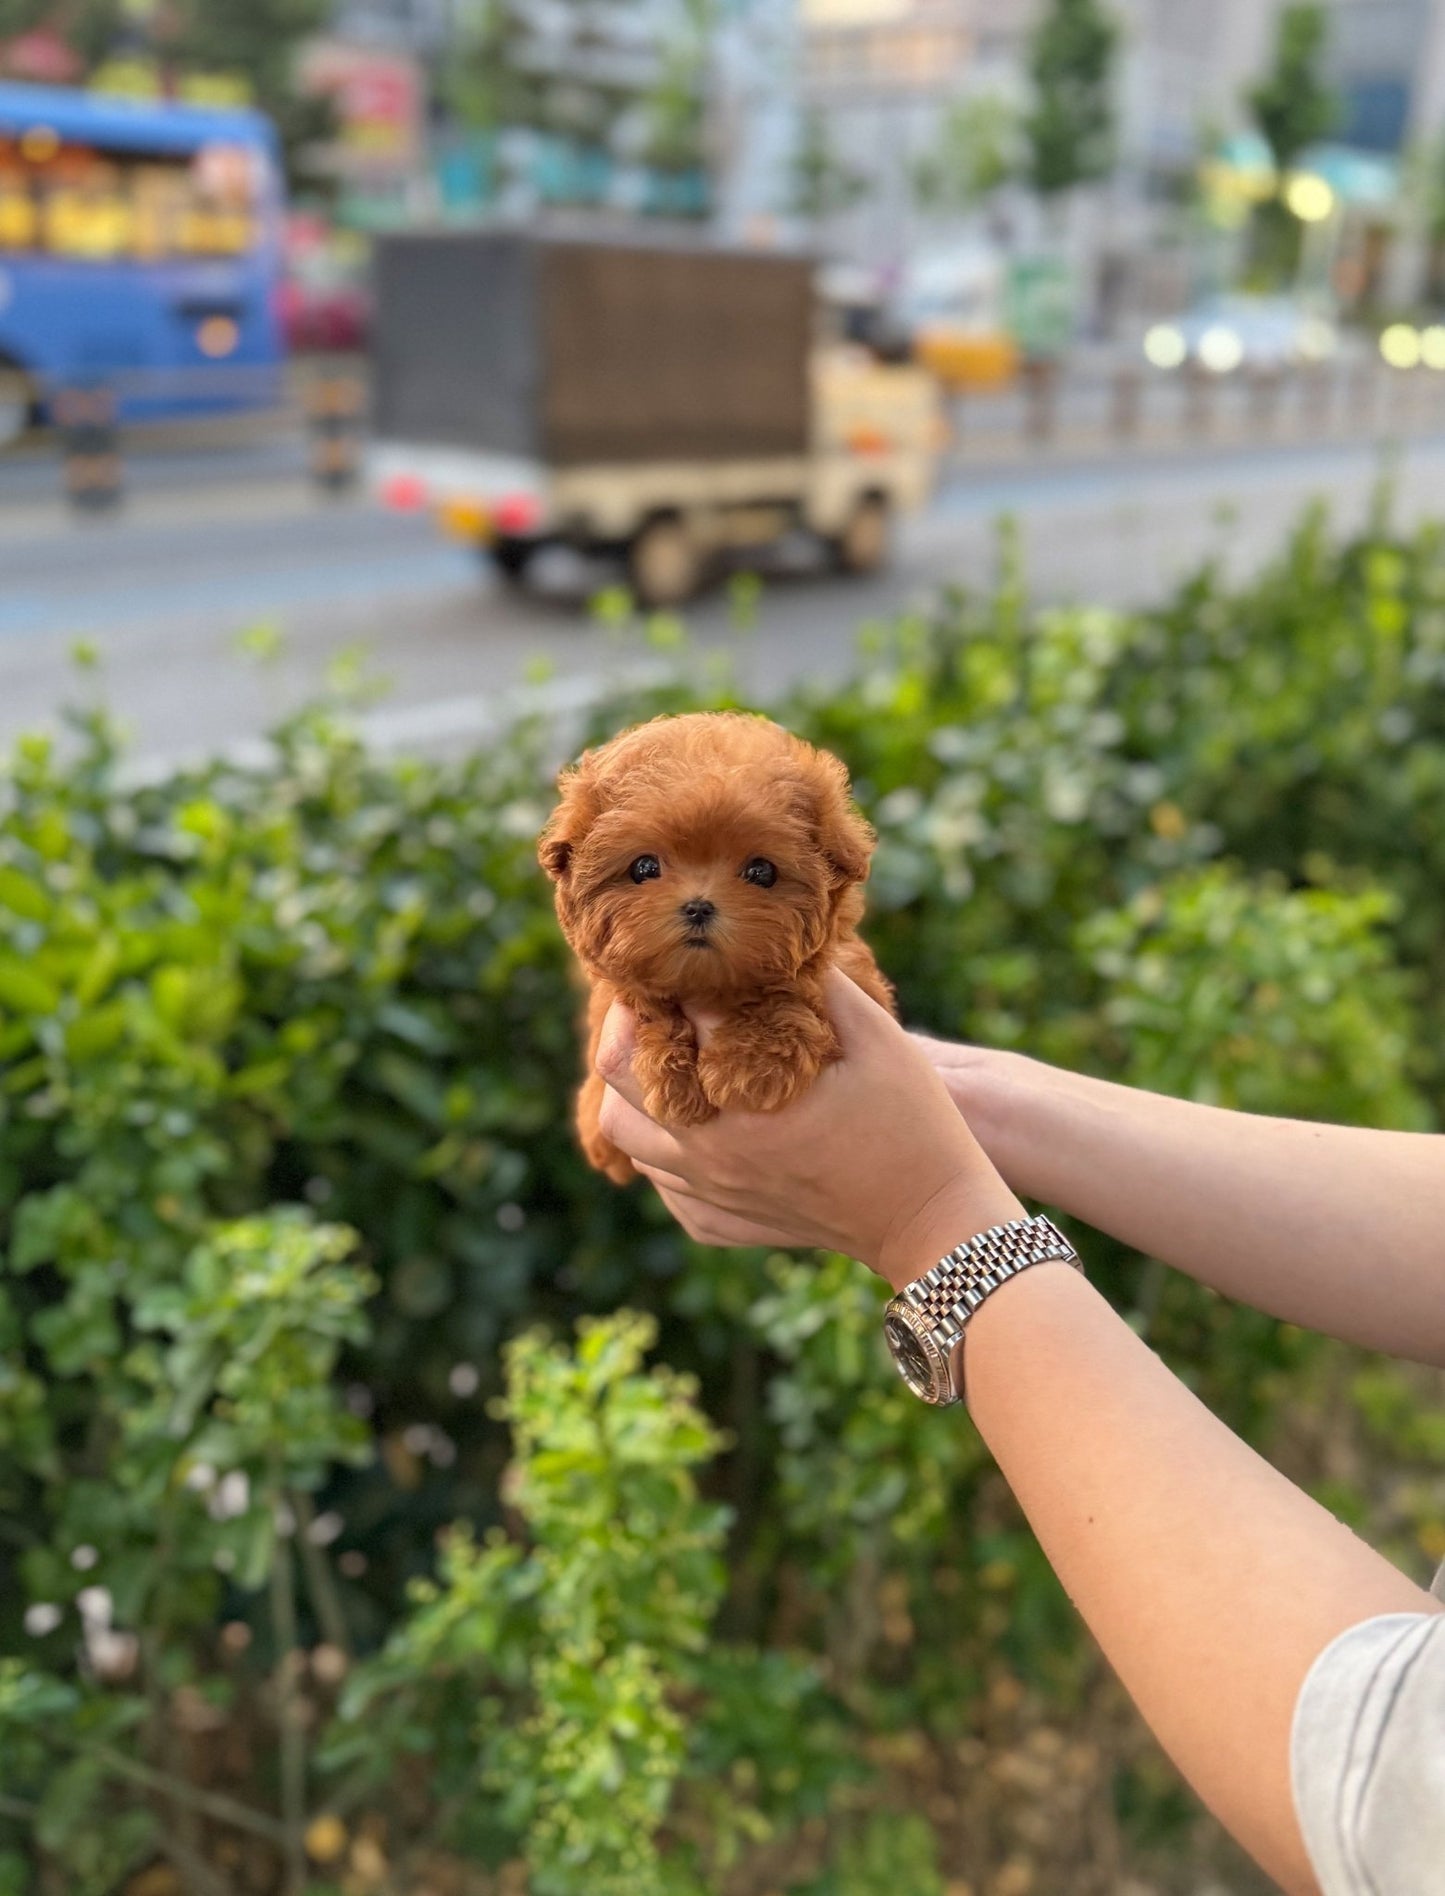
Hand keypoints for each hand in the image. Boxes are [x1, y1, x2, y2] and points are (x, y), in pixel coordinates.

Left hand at [596, 970, 1024, 1289]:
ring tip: (672, 1059)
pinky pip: (660, 1183)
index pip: (666, 1027)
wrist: (933, 1221)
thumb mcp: (879, 1040)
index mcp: (742, 1107)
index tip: (690, 963)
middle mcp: (710, 1156)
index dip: (673, 985)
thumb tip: (793, 942)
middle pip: (615, 1082)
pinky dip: (660, 1146)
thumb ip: (827, 987)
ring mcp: (712, 1194)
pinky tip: (696, 1121)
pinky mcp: (722, 1222)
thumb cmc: (913, 1126)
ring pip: (625, 1136)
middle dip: (630, 1031)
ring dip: (636, 1090)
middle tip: (661, 1003)